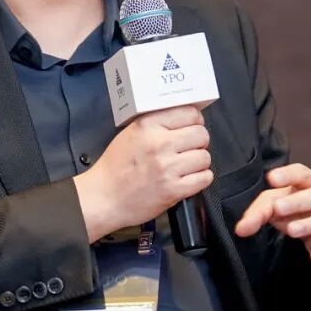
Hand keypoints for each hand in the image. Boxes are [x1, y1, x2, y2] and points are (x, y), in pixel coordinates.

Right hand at [73, 105, 212, 241]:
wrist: (105, 197)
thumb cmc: (116, 166)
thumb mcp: (131, 132)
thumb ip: (157, 122)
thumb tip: (185, 117)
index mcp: (148, 125)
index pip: (191, 113)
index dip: (195, 121)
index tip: (192, 127)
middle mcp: (160, 144)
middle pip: (201, 135)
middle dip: (198, 142)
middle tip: (188, 148)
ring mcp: (168, 168)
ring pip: (205, 157)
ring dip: (198, 162)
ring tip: (185, 165)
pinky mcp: (174, 190)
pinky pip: (204, 178)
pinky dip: (199, 178)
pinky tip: (188, 178)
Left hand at [233, 164, 310, 264]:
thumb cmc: (299, 210)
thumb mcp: (279, 206)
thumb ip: (259, 212)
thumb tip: (241, 229)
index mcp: (309, 182)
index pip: (300, 173)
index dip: (287, 174)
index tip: (271, 179)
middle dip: (297, 202)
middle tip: (278, 208)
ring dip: (309, 224)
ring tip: (292, 230)